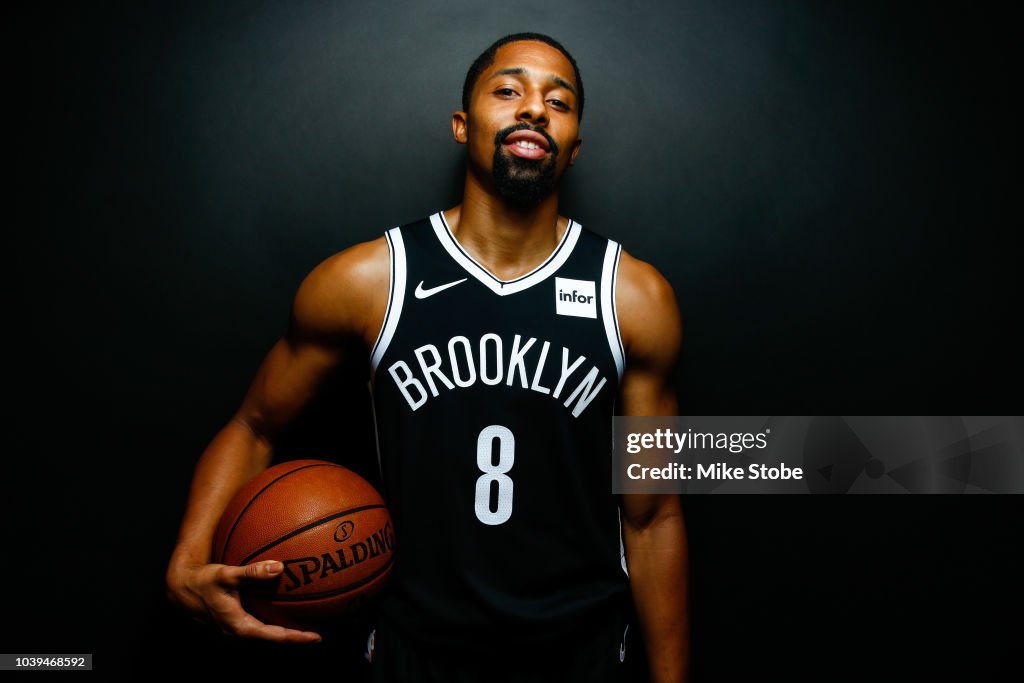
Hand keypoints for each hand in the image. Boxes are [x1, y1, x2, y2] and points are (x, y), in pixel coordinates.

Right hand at [166, 560, 321, 642]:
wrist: (181, 590)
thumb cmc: (204, 581)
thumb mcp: (226, 574)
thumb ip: (252, 572)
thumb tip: (280, 567)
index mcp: (239, 627)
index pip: (273, 637)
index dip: (295, 638)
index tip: (315, 637)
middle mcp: (238, 634)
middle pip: (273, 641)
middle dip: (294, 640)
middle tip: (318, 635)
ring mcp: (235, 632)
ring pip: (266, 637)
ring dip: (285, 634)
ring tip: (307, 628)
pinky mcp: (234, 626)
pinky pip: (259, 629)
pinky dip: (274, 626)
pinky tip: (285, 613)